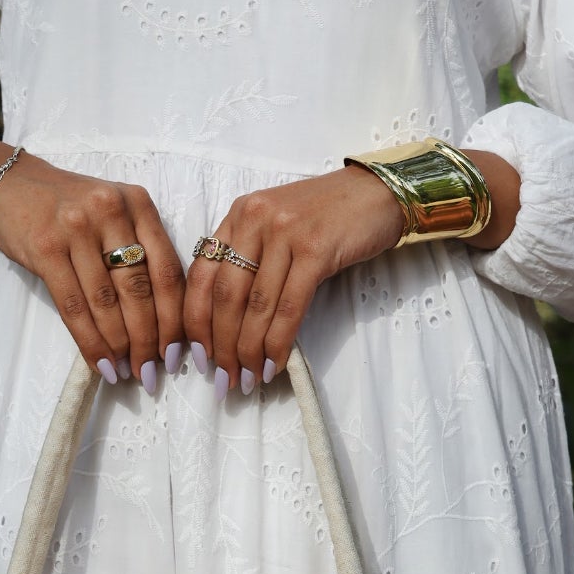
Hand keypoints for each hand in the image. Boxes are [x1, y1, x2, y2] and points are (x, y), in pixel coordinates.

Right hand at [0, 154, 186, 385]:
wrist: (9, 183)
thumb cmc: (68, 208)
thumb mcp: (113, 213)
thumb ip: (140, 249)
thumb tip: (162, 322)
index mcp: (139, 204)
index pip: (168, 270)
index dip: (175, 318)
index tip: (177, 353)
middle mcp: (111, 211)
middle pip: (140, 290)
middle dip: (148, 340)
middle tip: (151, 373)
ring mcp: (76, 227)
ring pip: (107, 302)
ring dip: (119, 346)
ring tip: (127, 373)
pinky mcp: (45, 247)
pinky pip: (73, 306)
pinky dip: (89, 341)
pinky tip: (99, 363)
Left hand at [183, 167, 404, 392]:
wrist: (378, 194)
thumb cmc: (329, 216)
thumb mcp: (277, 226)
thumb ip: (251, 258)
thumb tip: (229, 323)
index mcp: (240, 214)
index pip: (202, 274)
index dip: (195, 321)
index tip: (198, 355)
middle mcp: (255, 219)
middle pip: (226, 295)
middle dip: (222, 346)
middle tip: (225, 379)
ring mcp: (285, 232)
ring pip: (256, 305)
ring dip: (249, 351)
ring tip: (248, 379)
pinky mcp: (316, 250)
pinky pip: (289, 307)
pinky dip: (278, 342)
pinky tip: (274, 363)